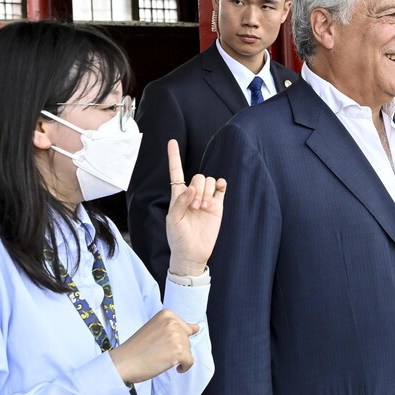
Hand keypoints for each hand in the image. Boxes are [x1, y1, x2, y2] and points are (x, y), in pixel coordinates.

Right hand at [108, 309, 197, 383]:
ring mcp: (176, 336)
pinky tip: (174, 367)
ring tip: (162, 358)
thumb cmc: (135, 348)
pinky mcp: (178, 351)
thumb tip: (197, 327)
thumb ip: (176, 327)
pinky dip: (184, 366)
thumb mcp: (155, 329)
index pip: (185, 328)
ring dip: (178, 357)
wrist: (123, 362)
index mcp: (166, 314)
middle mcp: (172, 322)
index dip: (175, 339)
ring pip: (189, 350)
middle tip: (159, 352)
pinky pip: (190, 361)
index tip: (162, 344)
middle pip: (187, 339)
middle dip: (177, 348)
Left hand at [165, 139, 225, 275]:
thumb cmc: (178, 237)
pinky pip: (221, 188)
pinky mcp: (218, 206)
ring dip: (207, 192)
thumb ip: (181, 202)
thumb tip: (191, 187)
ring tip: (204, 208)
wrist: (192, 253)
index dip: (174, 157)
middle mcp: (192, 194)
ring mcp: (206, 199)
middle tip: (196, 207)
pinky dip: (222, 185)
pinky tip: (221, 188)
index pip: (176, 172)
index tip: (172, 141)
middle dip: (198, 189)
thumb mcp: (173, 219)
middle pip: (198, 177)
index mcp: (178, 195)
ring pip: (210, 182)